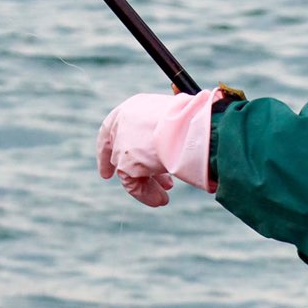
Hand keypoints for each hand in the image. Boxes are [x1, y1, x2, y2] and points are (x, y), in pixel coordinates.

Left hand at [96, 88, 221, 207]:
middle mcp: (122, 123)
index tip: (116, 158)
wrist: (191, 124)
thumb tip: (175, 147)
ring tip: (164, 197)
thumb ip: (167, 132)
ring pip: (128, 168)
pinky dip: (145, 193)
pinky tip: (160, 200)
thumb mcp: (177, 121)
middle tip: (153, 180)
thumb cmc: (192, 118)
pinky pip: (132, 182)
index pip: (115, 125)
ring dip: (147, 184)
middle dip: (142, 169)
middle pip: (124, 150)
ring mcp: (121, 143)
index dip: (115, 143)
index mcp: (133, 107)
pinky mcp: (124, 163)